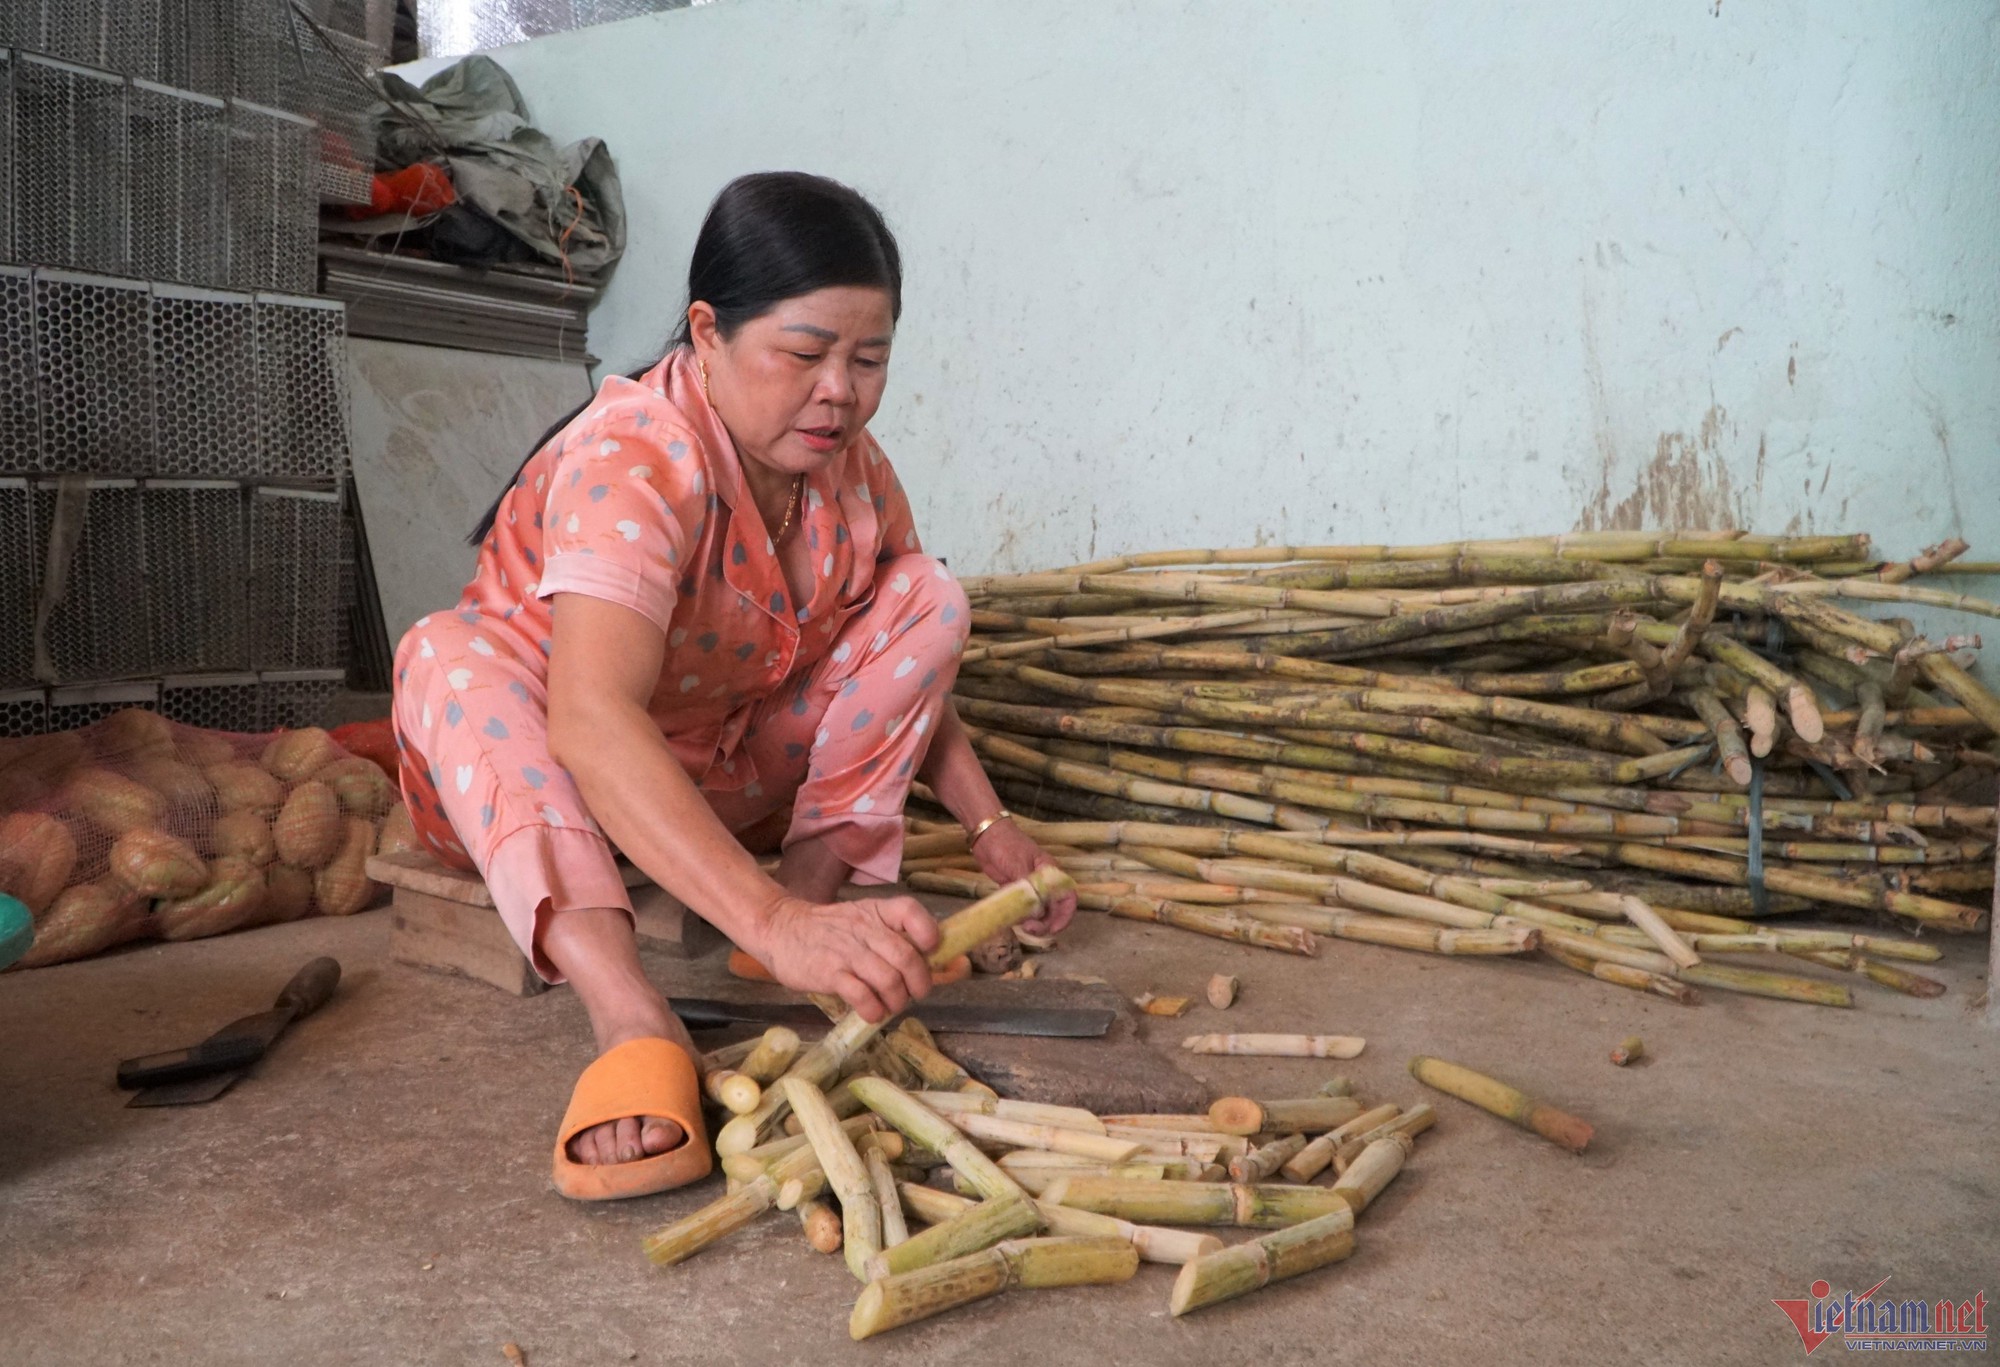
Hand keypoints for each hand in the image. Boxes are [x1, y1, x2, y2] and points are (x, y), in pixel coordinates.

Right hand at [752, 895, 940, 1022]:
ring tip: (891, 1006)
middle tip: (915, 993)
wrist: (780, 928)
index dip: (929, 934)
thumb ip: (895, 937)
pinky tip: (872, 1013)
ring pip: (888, 980)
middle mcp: (865, 929)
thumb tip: (947, 963)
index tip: (931, 953)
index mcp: (877, 912)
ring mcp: (847, 951)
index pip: (911, 912)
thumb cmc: (829, 930)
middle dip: (920, 983)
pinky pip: (861, 996)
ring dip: (897, 1001)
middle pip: (907, 957)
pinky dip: (874, 1010)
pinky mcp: (829, 973)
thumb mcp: (863, 921)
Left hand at [970, 819, 1074, 934]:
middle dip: (1046, 923)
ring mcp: (1031, 887)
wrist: (986, 836)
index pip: (1068, 896)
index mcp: (1051, 872)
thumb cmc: (1006, 844)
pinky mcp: (1017, 890)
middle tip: (1031, 929)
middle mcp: (1044, 882)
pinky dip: (1022, 917)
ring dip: (1034, 922)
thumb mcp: (1018, 865)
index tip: (1053, 928)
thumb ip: (1029, 888)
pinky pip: (1024, 909)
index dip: (1065, 915)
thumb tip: (1038, 914)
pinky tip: (1014, 922)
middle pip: (1054, 908)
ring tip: (1021, 927)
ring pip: (1039, 911)